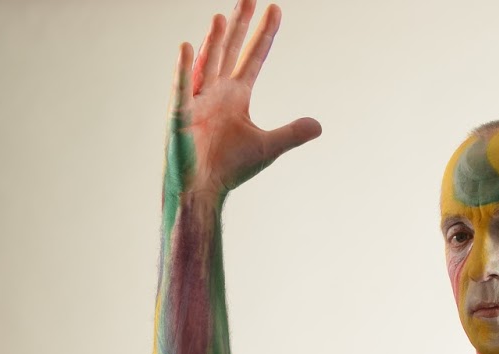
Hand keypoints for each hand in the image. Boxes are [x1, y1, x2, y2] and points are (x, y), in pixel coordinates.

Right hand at [166, 1, 319, 200]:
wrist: (202, 190)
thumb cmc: (229, 167)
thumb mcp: (267, 147)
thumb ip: (291, 134)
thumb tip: (318, 125)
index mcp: (236, 95)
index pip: (253, 57)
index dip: (264, 35)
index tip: (275, 9)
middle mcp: (216, 90)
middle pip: (229, 50)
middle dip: (240, 24)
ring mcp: (197, 100)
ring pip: (207, 64)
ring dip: (215, 42)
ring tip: (223, 18)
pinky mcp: (180, 116)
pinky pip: (181, 89)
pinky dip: (184, 69)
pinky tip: (186, 47)